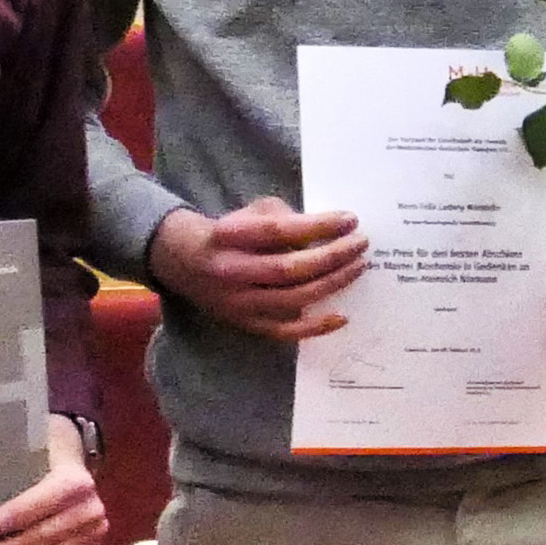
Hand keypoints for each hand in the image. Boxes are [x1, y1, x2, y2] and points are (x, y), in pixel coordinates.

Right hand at [147, 197, 364, 338]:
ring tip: (358, 266)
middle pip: (289, 268)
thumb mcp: (250, 212)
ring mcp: (238, 303)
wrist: (184, 261)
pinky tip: (342, 315)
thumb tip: (330, 231)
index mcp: (227, 236)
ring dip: (332, 284)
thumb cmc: (230, 232)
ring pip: (292, 300)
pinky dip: (316, 327)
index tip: (350, 219)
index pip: (278, 231)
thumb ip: (285, 217)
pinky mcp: (246, 324)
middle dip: (331, 256)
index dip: (317, 225)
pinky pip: (286, 332)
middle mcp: (230, 271)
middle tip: (361, 244)